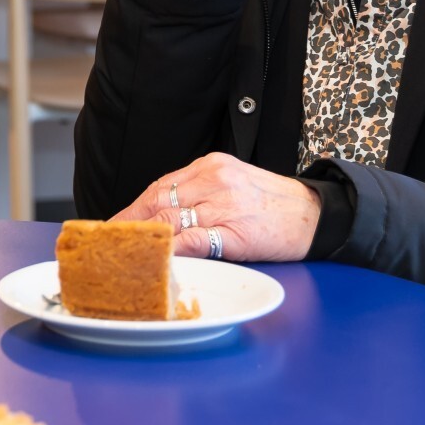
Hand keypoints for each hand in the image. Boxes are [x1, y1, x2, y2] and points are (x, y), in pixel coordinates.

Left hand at [113, 152, 321, 261]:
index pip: (159, 187)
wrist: (317, 215)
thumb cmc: (274, 205)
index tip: (112, 225)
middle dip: (129, 224)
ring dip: (143, 238)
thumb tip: (161, 216)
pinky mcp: (234, 231)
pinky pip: (193, 240)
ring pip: (170, 220)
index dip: (132, 208)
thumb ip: (199, 194)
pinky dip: (170, 249)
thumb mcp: (234, 184)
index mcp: (210, 166)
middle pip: (157, 201)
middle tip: (108, 242)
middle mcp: (213, 179)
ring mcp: (223, 204)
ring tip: (123, 254)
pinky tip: (156, 258)